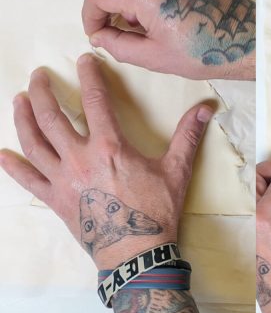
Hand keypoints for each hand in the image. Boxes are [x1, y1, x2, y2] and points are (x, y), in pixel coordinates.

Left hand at [0, 54, 212, 268]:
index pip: (95, 100)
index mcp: (110, 147)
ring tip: (18, 100)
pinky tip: (2, 154)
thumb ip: (188, 135)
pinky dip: (12, 166)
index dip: (89, 76)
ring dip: (23, 118)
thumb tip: (207, 108)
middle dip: (42, 92)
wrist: (137, 252)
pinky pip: (27, 180)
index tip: (84, 60)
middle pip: (52, 117)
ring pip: (34, 142)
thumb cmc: (157, 211)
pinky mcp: (54, 200)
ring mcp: (63, 180)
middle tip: (38, 76)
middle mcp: (80, 158)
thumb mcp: (177, 170)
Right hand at [82, 0, 254, 80]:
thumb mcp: (154, 57)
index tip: (97, 31)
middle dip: (112, 7)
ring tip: (144, 17)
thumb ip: (118, 45)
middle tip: (129, 31)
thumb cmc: (206, 51)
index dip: (91, 15)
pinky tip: (156, 1)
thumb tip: (100, 35)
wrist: (246, 40)